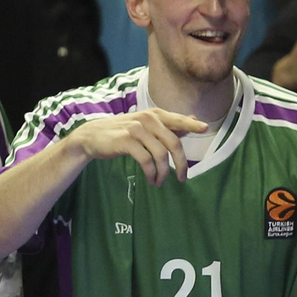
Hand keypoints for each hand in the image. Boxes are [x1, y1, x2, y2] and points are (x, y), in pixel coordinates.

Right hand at [66, 108, 207, 185]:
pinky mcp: (126, 141)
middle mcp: (147, 119)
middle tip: (182, 178)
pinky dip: (151, 173)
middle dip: (181, 163)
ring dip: (163, 172)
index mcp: (154, 115)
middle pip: (174, 142)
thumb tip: (193, 120)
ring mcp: (136, 129)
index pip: (179, 120)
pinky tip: (151, 179)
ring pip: (160, 154)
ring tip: (160, 182)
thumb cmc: (120, 132)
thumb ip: (168, 124)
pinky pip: (146, 160)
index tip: (206, 128)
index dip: (192, 125)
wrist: (91, 136)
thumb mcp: (144, 125)